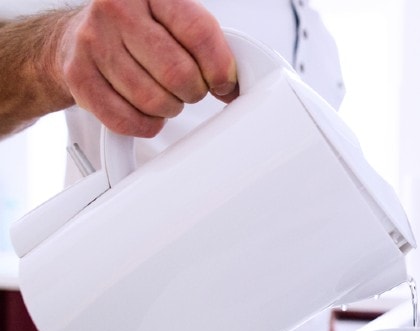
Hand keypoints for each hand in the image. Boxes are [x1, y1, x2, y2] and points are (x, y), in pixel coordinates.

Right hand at [59, 0, 236, 136]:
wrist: (78, 36)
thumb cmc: (137, 29)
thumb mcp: (175, 20)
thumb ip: (207, 44)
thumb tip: (235, 84)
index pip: (198, 32)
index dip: (219, 67)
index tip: (223, 82)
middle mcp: (117, 10)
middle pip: (177, 73)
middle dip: (194, 91)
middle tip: (190, 89)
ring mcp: (93, 42)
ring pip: (153, 100)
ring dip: (170, 108)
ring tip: (166, 96)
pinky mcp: (77, 76)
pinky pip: (126, 119)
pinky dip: (146, 124)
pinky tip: (146, 111)